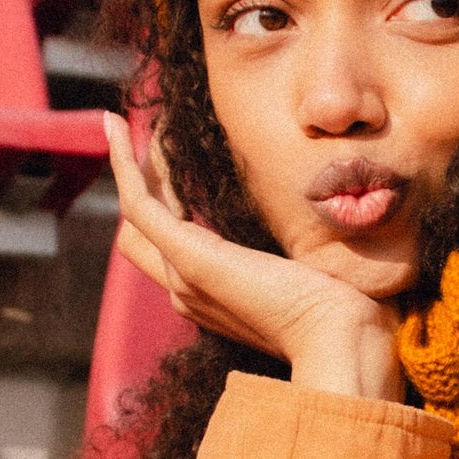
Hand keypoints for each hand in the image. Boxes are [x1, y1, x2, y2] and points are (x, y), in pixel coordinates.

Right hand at [105, 114, 403, 401]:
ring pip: (136, 213)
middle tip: (145, 135)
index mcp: (213, 298)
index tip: (177, 162)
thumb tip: (313, 231)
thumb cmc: (342, 310)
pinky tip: (116, 124)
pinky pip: (138, 203)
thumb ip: (298, 257)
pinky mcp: (187, 257)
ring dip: (133, 165)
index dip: (166, 204)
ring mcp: (183, 275)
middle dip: (141, 184)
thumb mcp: (312, 274)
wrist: (341, 336)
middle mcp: (188, 291)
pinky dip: (122, 164)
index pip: (168, 248)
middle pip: (137, 235)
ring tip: (129, 121)